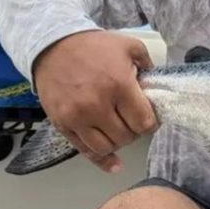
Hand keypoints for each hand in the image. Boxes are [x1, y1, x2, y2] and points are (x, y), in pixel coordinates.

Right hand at [32, 30, 157, 172]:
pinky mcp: (62, 124)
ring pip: (106, 147)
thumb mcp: (129, 46)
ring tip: (118, 129)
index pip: (144, 123)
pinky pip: (84, 151)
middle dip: (133, 131)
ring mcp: (77, 117)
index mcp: (118, 85)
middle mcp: (97, 105)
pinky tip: (114, 163)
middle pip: (126, 137)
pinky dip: (101, 160)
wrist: (52, 45)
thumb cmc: (93, 46)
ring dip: (117, 143)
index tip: (149, 118)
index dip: (150, 123)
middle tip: (131, 120)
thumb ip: (148, 66)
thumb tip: (157, 88)